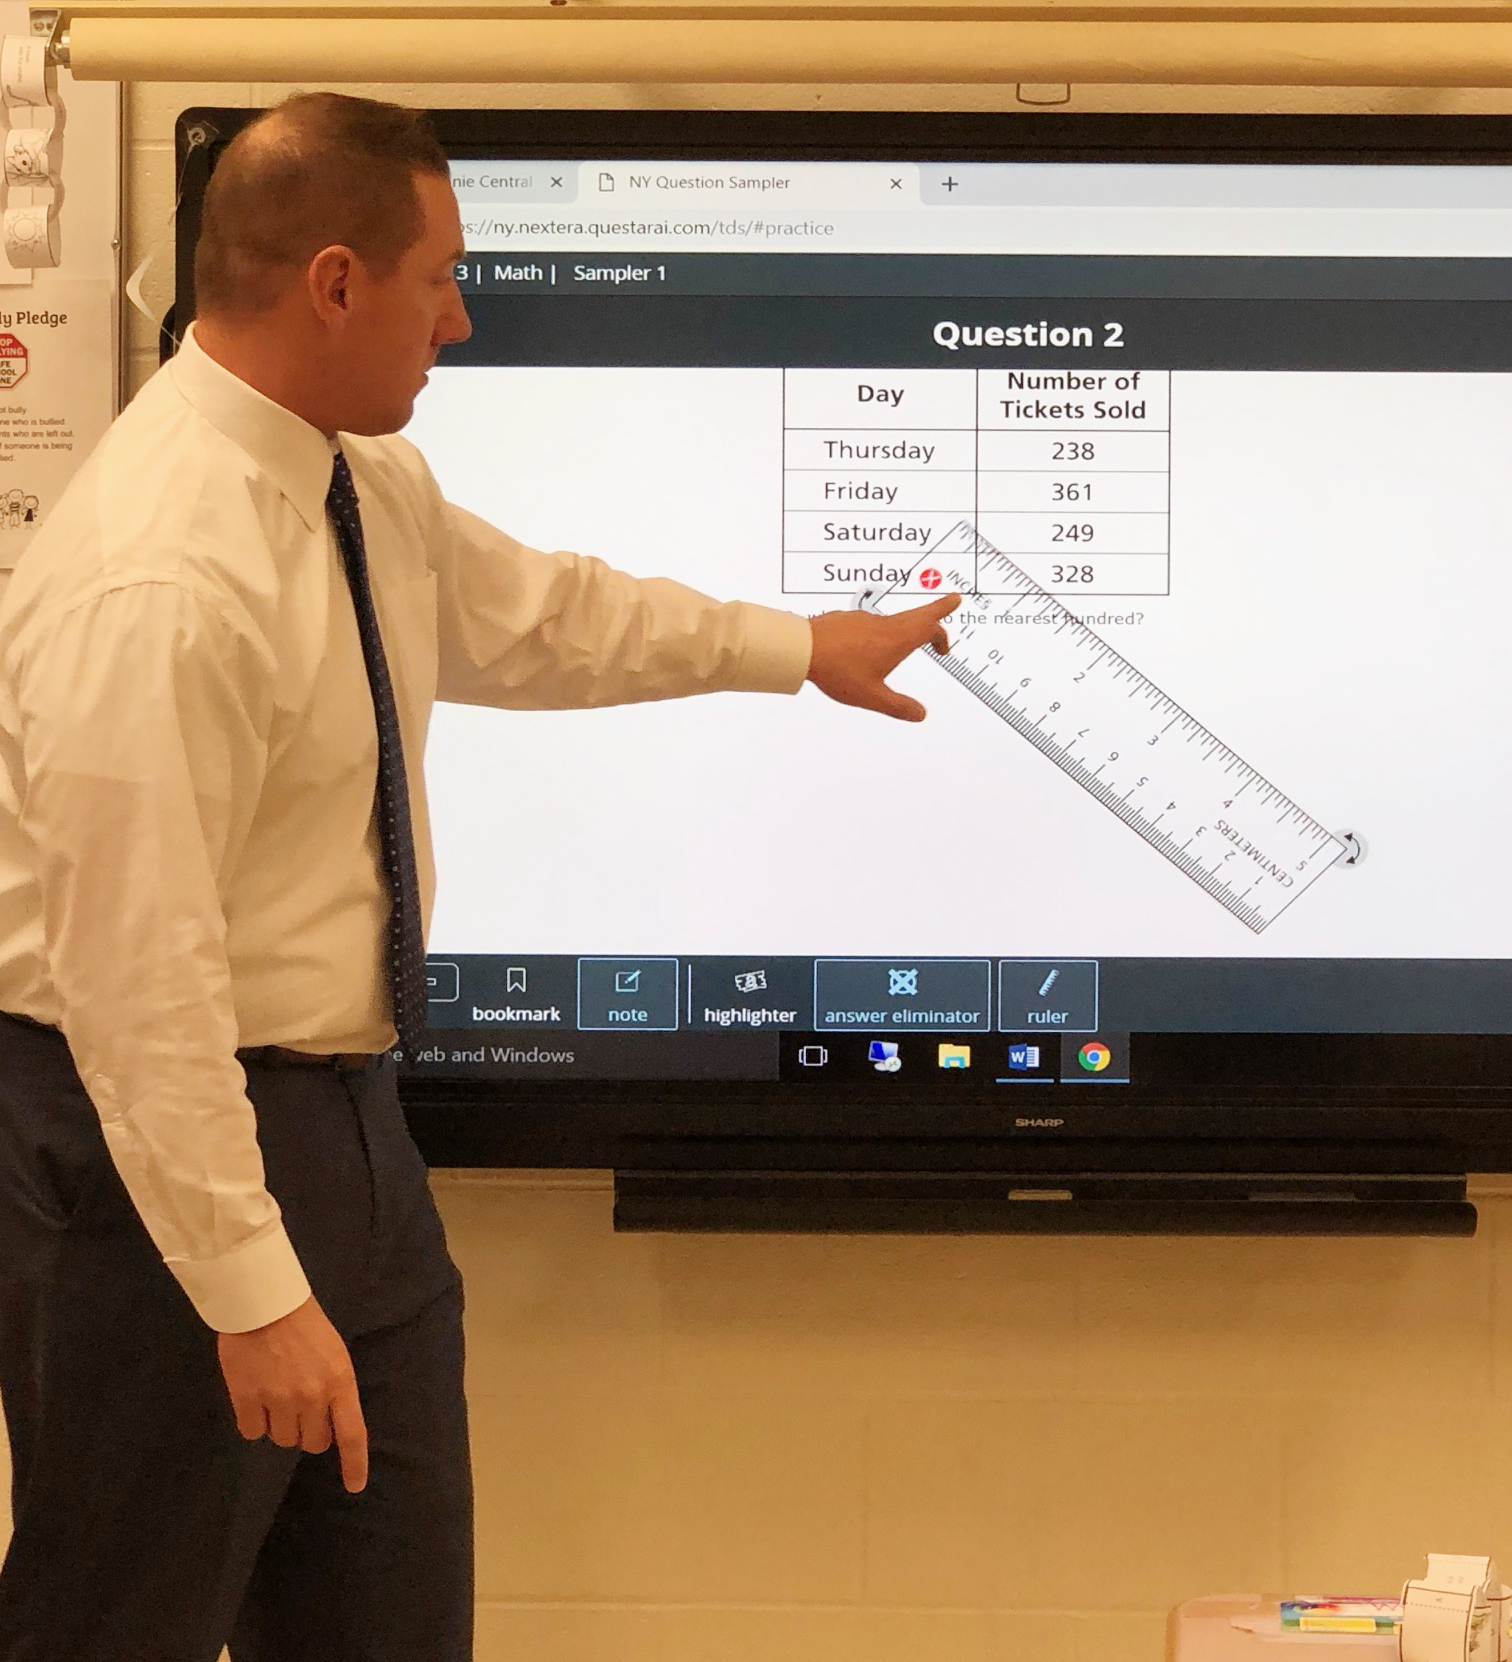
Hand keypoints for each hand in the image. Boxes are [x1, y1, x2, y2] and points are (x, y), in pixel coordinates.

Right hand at [217, 1292, 367, 1492]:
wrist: (263, 1301)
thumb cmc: (304, 1323)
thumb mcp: (333, 1353)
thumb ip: (334, 1387)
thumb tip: (329, 1421)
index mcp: (340, 1382)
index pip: (352, 1434)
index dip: (354, 1464)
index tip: (353, 1487)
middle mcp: (312, 1397)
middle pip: (312, 1443)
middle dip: (308, 1432)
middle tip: (299, 1408)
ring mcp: (279, 1400)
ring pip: (281, 1439)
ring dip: (279, 1425)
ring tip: (275, 1392)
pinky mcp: (247, 1399)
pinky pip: (252, 1432)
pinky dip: (253, 1421)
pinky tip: (254, 1395)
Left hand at [806, 593, 959, 722]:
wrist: (802, 648)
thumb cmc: (838, 670)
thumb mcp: (872, 696)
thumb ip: (898, 706)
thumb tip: (921, 714)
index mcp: (897, 639)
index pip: (931, 628)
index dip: (942, 635)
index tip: (944, 647)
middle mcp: (884, 624)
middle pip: (918, 613)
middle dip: (937, 609)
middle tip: (952, 600)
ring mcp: (864, 619)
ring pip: (892, 620)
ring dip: (905, 627)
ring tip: (901, 642)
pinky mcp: (846, 619)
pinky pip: (869, 624)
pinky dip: (878, 632)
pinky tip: (864, 649)